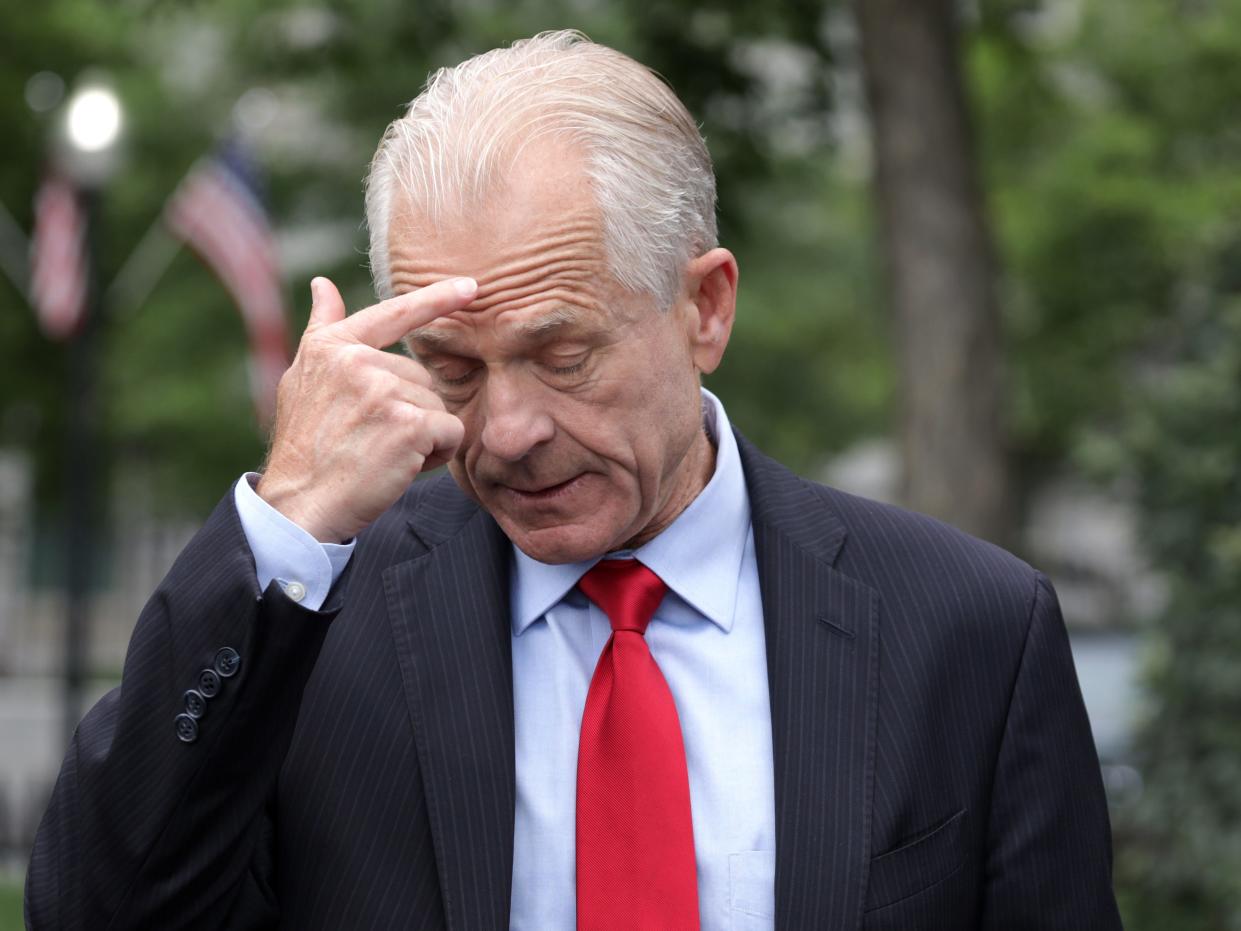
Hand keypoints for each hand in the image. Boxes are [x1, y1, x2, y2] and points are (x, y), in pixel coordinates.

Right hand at [256, 275, 477, 542]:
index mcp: (331, 348)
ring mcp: (383, 389)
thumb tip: (322, 283)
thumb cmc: (306, 450)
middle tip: (373, 441)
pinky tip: (402, 467)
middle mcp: (356, 361)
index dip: (435, 299)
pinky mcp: (409, 422)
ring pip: (438, 407)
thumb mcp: (302, 380)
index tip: (473, 286)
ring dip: (424, 437)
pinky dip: (438, 455)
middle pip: (422, 379)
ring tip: (382, 455)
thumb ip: (322, 330)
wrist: (301, 506)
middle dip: (412, 413)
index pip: (392, 314)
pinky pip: (451, 432)